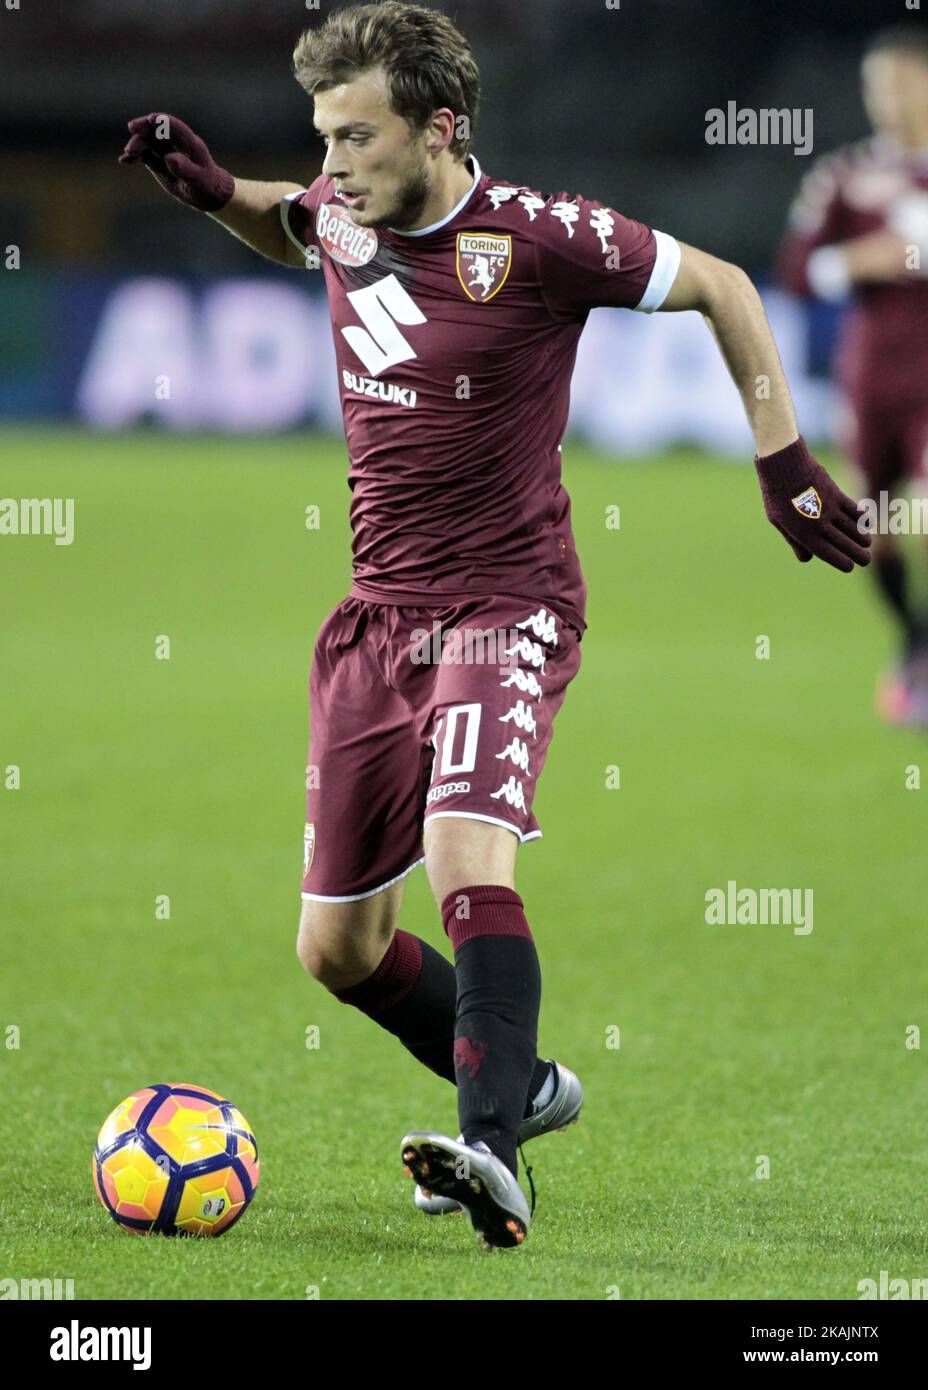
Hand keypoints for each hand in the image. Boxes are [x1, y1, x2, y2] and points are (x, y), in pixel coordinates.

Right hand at [119, 113, 233, 211]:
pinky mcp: (157, 160)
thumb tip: (169, 157)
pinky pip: (143, 155)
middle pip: (156, 131)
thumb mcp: (198, 180)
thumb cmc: (206, 186)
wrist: (205, 194)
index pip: (175, 127)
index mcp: (189, 143)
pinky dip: (134, 156)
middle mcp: (175, 143)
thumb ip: (185, 168)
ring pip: (147, 142)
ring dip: (137, 144)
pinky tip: (124, 161)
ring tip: (128, 154)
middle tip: (131, 129)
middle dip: (144, 129)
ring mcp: (165, 150)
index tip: (150, 118)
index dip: (163, 120)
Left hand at [754, 436, 870, 572]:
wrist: (784, 466)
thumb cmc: (777, 495)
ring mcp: (830, 509)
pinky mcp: (836, 494)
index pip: (828, 554)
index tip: (849, 567)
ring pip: (854, 528)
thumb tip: (807, 558)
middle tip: (865, 560)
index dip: (842, 562)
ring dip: (863, 538)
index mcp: (803, 534)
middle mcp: (819, 524)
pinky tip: (868, 524)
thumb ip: (794, 540)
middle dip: (859, 555)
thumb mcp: (778, 521)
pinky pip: (855, 509)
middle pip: (845, 544)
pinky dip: (863, 518)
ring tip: (867, 544)